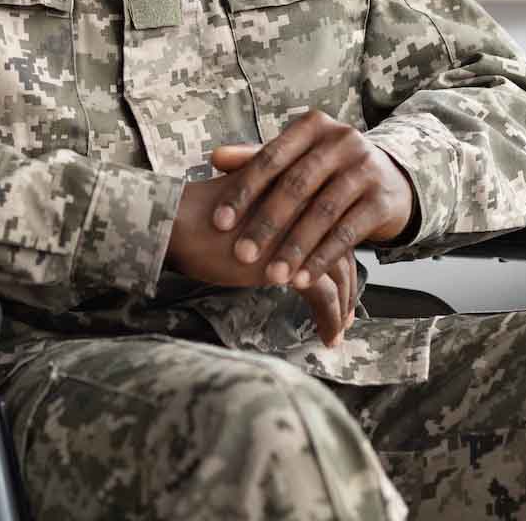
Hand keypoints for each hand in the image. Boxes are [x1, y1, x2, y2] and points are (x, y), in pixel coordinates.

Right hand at [166, 161, 362, 345]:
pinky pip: (323, 297)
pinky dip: (329, 319)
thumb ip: (268, 211)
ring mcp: (301, 236)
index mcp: (298, 189)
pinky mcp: (289, 264)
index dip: (339, 254)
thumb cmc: (200, 213)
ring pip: (338, 274)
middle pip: (343, 248)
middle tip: (347, 309)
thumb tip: (277, 239)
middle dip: (348, 283)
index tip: (342, 278)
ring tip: (340, 329)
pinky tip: (327, 337)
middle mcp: (308, 208)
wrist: (177, 220)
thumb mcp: (244, 201)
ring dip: (344, 305)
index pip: (333, 224)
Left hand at [207, 109, 414, 293]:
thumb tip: (215, 157)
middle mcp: (342, 140)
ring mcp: (366, 168)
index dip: (243, 191)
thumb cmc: (327, 170)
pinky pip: (348, 233)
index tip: (219, 223)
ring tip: (272, 276)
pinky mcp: (382, 199)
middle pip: (296, 185)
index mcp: (313, 125)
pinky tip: (302, 280)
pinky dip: (322, 258)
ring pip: (323, 212)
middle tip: (242, 254)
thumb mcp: (296, 158)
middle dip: (266, 224)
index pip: (271, 158)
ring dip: (294, 248)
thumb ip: (257, 158)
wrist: (390, 180)